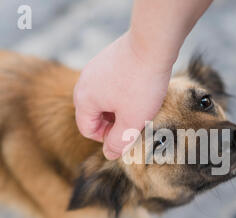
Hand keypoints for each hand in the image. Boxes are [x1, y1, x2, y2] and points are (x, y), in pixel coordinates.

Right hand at [74, 31, 171, 159]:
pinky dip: (124, 91)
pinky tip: (141, 89)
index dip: (107, 139)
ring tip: (140, 106)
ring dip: (120, 107)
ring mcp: (96, 68)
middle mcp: (84, 82)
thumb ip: (118, 141)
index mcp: (83, 100)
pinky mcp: (109, 58)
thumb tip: (109, 155)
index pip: (87, 130)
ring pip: (104, 98)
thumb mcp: (132, 121)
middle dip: (114, 123)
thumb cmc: (141, 85)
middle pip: (94, 114)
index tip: (128, 134)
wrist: (151, 43)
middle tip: (136, 122)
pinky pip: (112, 83)